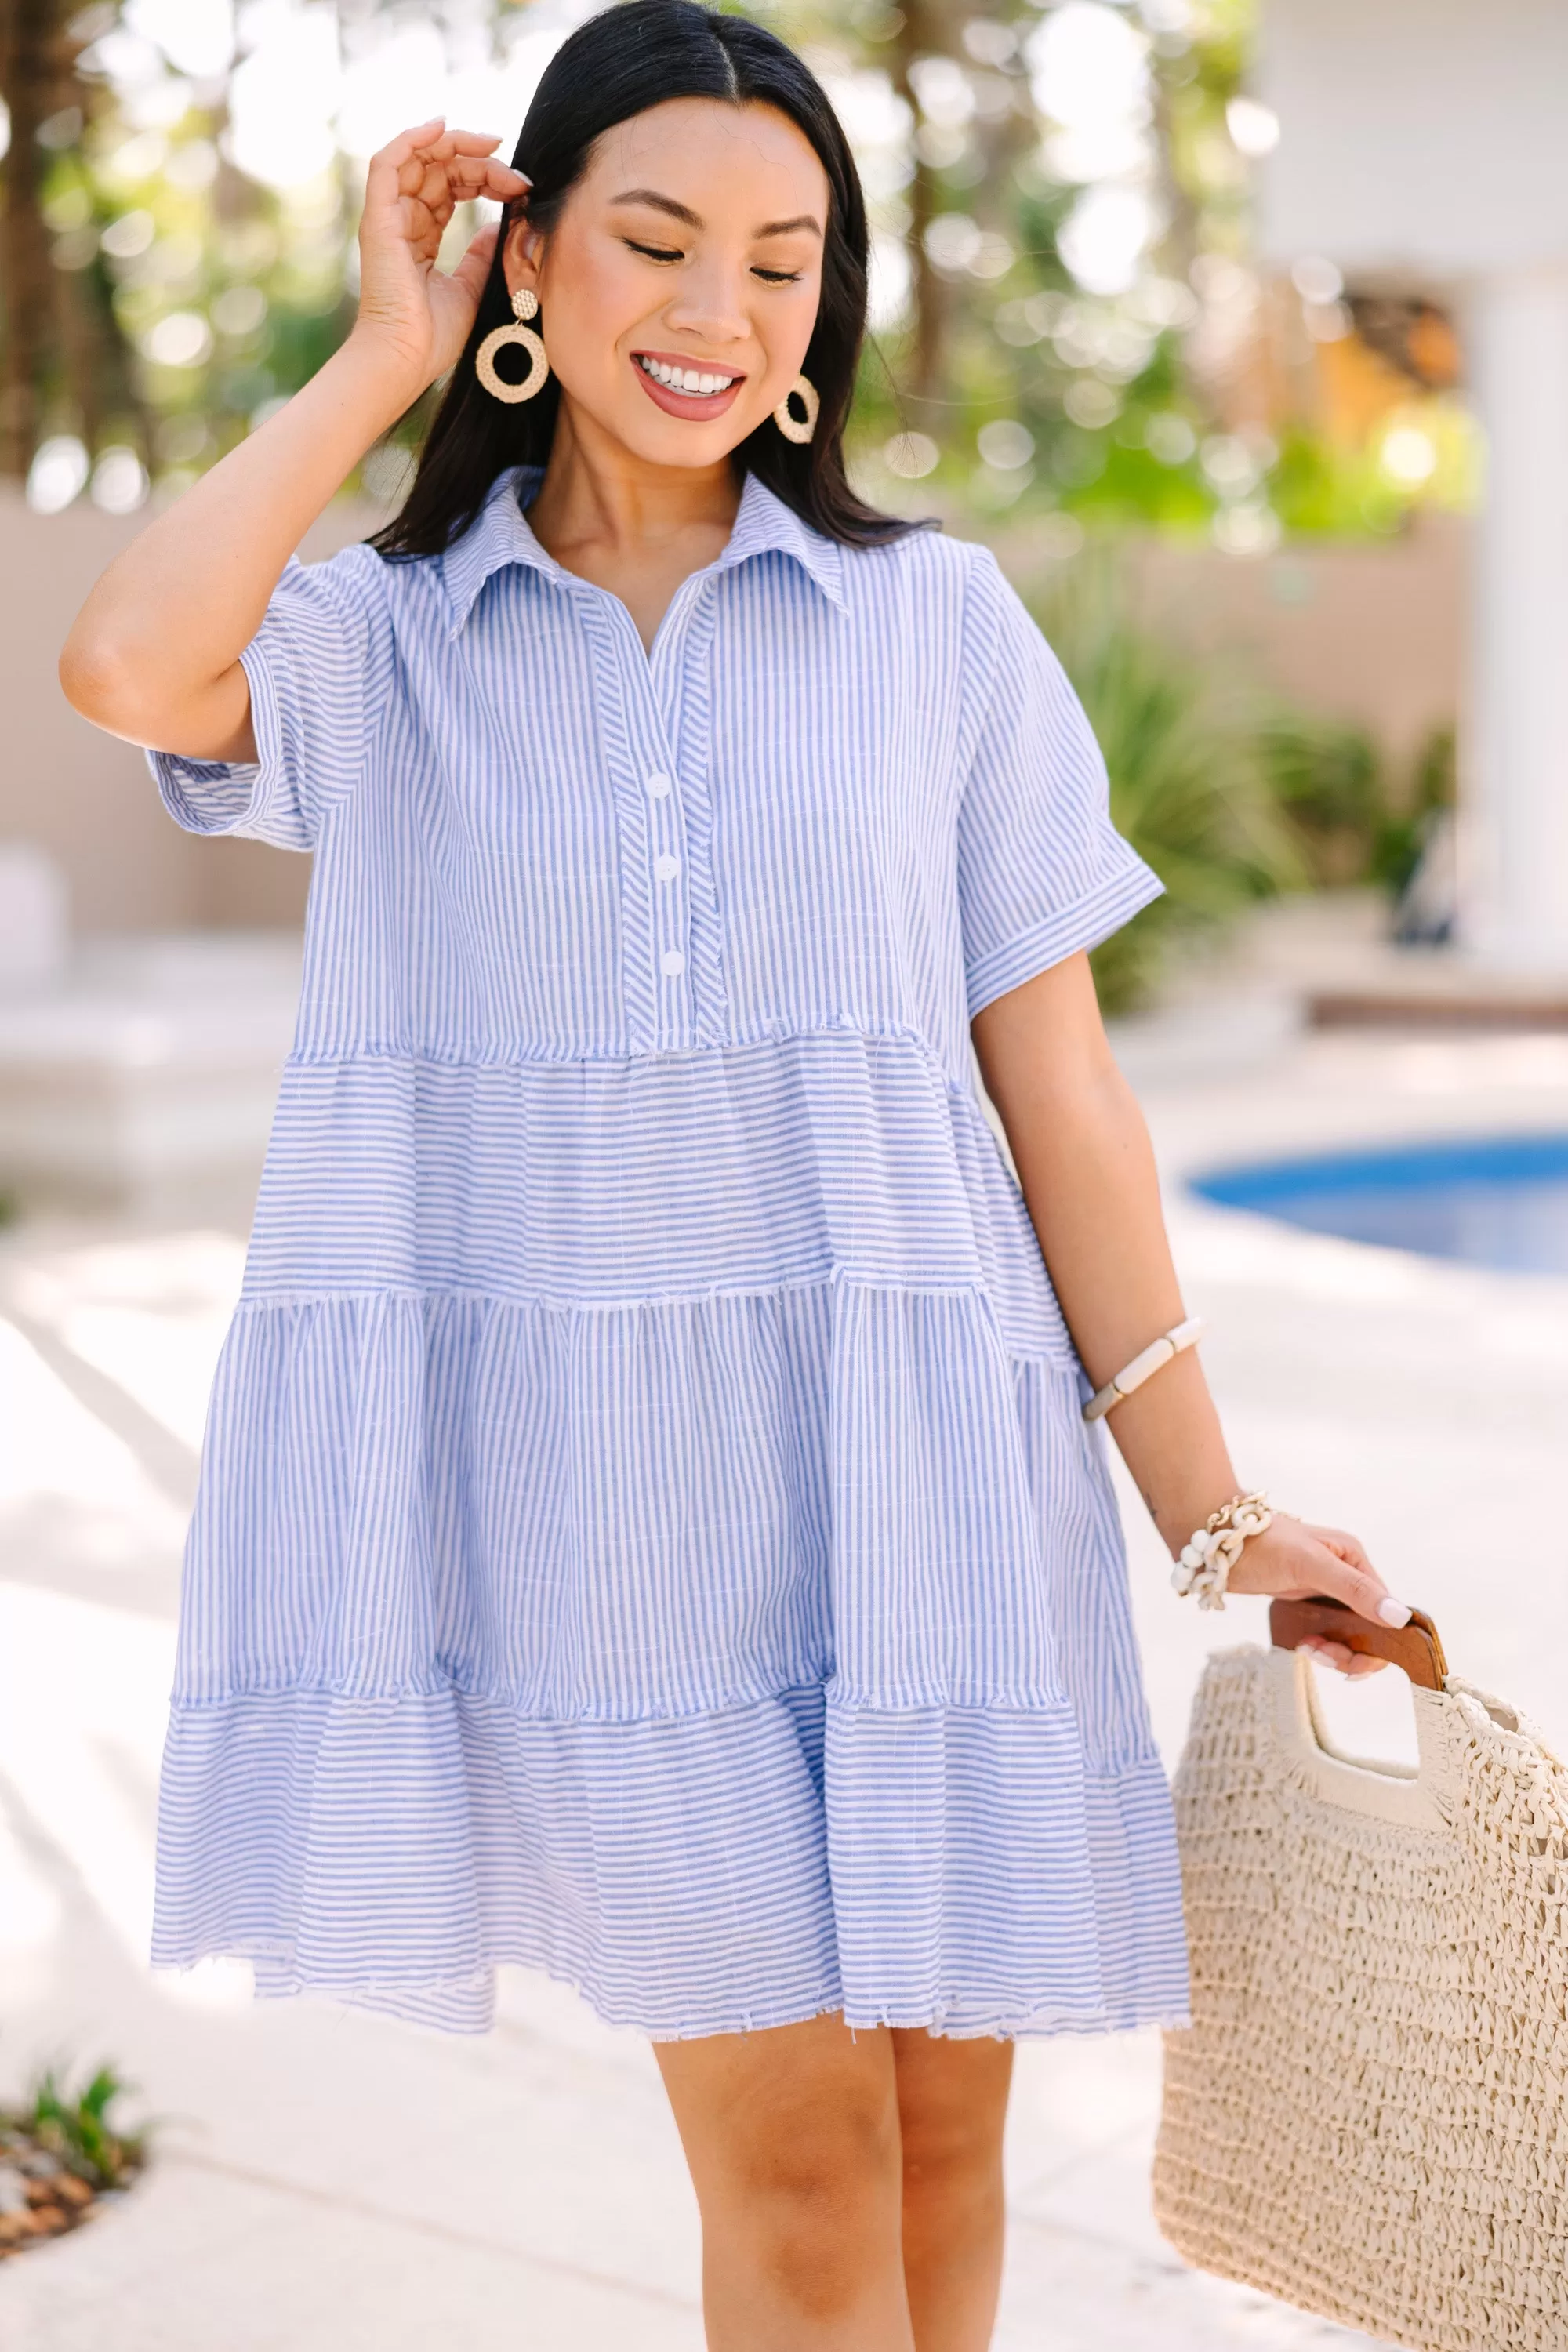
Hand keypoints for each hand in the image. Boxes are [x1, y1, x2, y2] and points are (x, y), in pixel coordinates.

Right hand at [349, 119, 530, 396]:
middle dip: (479, 160)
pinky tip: (441, 126)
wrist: (407, 358)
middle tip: (514, 169)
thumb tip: (498, 226)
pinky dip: (411, 138)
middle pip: (439, 168)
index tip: (521, 185)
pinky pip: (388, 162)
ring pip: (418, 157)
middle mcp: (403, 219)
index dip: (486, 177)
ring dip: (455, 143)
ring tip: (490, 143)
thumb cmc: (434, 336)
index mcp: (421, 235)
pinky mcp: (378, 217)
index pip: (452, 188)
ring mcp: (388, 216)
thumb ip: (481, 254)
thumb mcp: (471, 287)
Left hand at [1223, 1516, 1411, 1676]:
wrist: (1216, 1544)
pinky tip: (1302, 1644)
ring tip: (1308, 1648)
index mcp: (1355, 1559)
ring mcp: (1325, 1589)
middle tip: (1322, 1655)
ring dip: (1333, 1651)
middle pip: (1369, 1627)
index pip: (1386, 1609)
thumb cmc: (1261, 1544)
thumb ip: (1354, 1590)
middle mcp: (1345, 1573)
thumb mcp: (1310, 1565)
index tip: (1353, 1662)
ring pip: (1347, 1634)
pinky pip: (1326, 1632)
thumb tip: (1400, 1617)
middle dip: (1351, 1651)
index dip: (1378, 1642)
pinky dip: (1319, 1645)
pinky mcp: (1306, 1601)